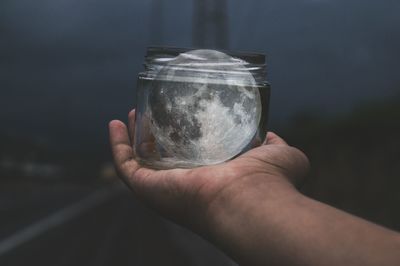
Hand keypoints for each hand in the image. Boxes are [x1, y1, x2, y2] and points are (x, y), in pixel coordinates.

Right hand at [109, 109, 308, 232]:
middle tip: (150, 111)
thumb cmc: (269, 183)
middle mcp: (186, 184)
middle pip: (162, 157)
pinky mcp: (148, 187)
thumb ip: (275, 144)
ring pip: (141, 160)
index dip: (182, 136)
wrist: (250, 200)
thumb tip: (269, 134)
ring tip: (132, 112)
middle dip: (154, 134)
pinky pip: (125, 166)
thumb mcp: (279, 155)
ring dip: (133, 136)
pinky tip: (114, 125)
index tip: (178, 116)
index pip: (192, 156)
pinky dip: (117, 146)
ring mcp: (165, 187)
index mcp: (211, 177)